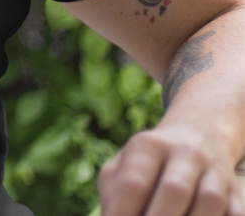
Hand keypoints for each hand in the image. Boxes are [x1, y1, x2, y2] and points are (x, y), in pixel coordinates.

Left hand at [99, 123, 244, 215]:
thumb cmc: (149, 162)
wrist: (196, 137)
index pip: (134, 183)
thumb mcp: (124, 165)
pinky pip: (235, 212)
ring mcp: (214, 170)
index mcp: (149, 145)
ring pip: (209, 202)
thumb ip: (114, 193)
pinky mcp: (235, 190)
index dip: (123, 212)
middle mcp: (184, 153)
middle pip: (174, 190)